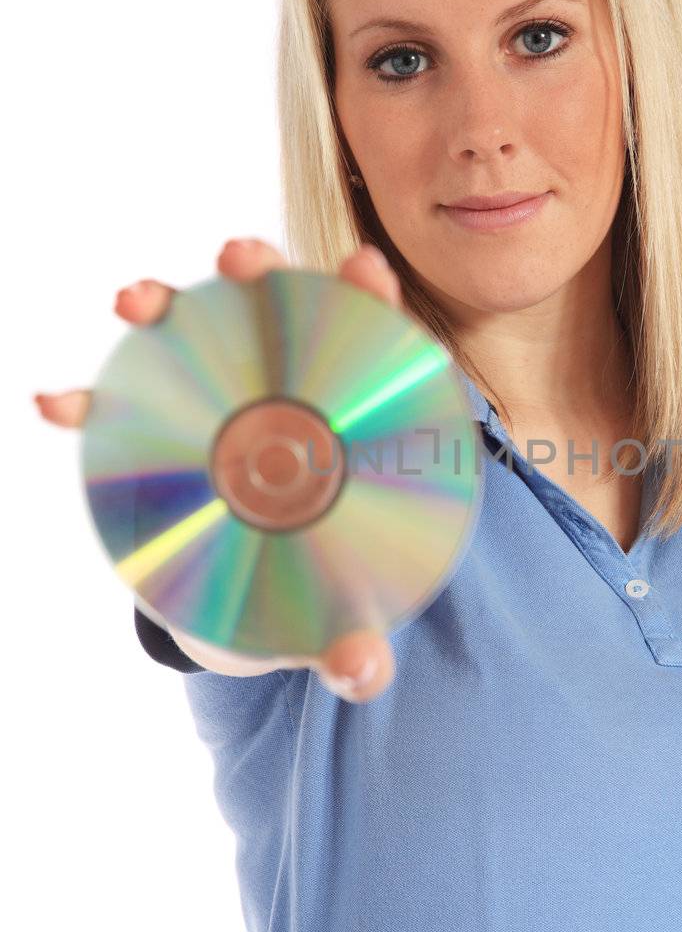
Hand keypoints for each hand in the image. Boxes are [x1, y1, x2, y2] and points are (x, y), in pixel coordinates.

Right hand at [34, 236, 412, 702]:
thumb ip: (357, 643)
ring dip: (165, 305)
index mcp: (354, 419)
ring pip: (195, 336)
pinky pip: (118, 408)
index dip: (372, 299)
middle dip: (263, 272)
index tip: (363, 268)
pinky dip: (87, 400)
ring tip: (133, 301)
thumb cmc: (324, 589)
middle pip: (283, 312)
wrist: (260, 602)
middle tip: (239, 258)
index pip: (377, 344)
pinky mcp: (162, 435)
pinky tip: (54, 403)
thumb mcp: (342, 615)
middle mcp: (289, 391)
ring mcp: (221, 403)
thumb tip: (361, 674)